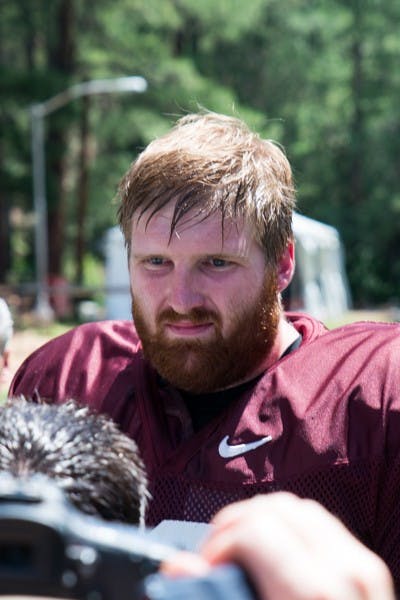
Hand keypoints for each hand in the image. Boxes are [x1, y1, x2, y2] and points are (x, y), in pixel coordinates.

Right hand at [162, 493, 394, 599]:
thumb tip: (177, 567)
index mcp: (314, 596)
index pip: (254, 529)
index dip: (218, 544)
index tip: (206, 569)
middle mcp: (347, 573)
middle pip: (275, 508)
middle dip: (235, 526)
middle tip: (217, 560)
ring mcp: (364, 568)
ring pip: (299, 508)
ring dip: (262, 522)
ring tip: (242, 555)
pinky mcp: (370, 569)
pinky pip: (320, 524)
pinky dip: (289, 529)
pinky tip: (273, 556)